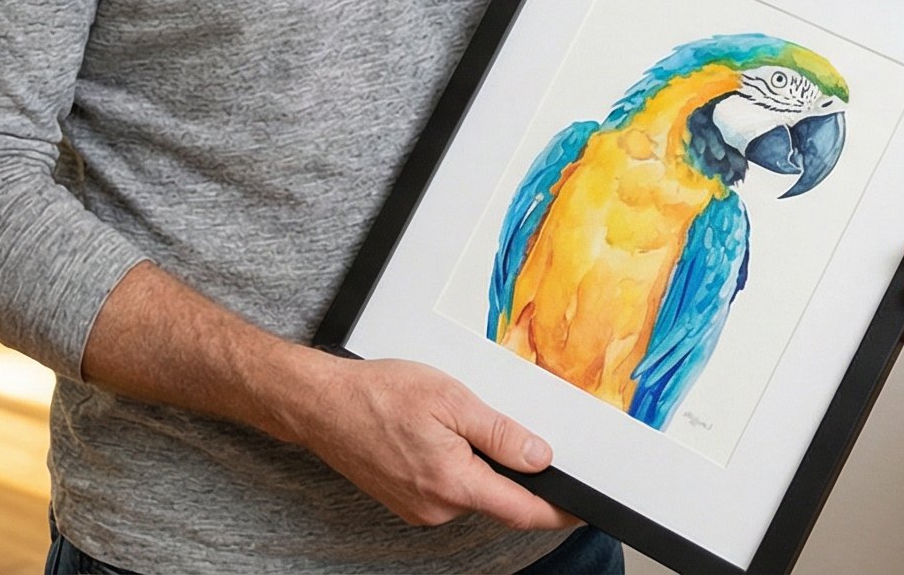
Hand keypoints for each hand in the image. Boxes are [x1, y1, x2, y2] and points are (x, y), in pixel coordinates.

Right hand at [271, 354, 577, 530]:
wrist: (320, 405)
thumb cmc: (378, 394)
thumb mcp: (451, 400)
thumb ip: (500, 434)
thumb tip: (541, 457)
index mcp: (454, 483)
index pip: (523, 510)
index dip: (559, 510)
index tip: (583, 506)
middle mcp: (437, 508)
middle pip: (497, 500)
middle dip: (510, 472)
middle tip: (497, 427)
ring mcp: (418, 510)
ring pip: (471, 493)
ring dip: (477, 466)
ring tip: (450, 423)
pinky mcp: (405, 503)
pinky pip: (446, 491)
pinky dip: (453, 469)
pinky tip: (432, 437)